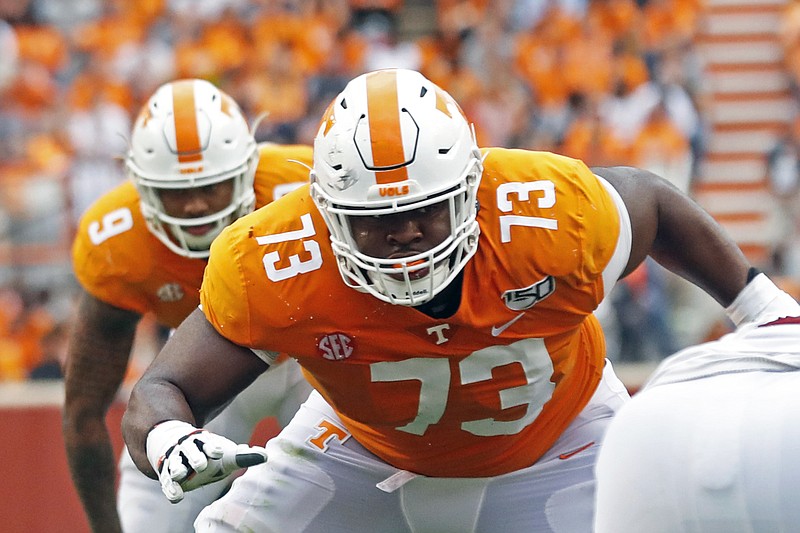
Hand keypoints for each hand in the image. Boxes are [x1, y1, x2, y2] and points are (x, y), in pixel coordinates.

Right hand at [146, 420, 267, 502]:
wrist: (178, 447)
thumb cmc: (209, 453)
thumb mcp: (226, 454)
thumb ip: (242, 456)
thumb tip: (265, 455)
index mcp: (205, 442)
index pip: (209, 442)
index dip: (214, 447)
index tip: (220, 452)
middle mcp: (188, 449)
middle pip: (190, 451)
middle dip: (195, 457)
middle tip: (201, 465)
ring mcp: (176, 461)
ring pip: (175, 464)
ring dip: (177, 468)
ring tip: (180, 474)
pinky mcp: (166, 475)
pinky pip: (167, 482)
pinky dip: (171, 489)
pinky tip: (177, 497)